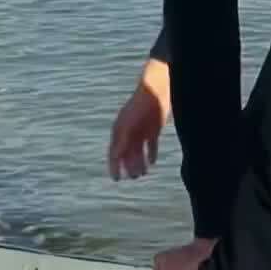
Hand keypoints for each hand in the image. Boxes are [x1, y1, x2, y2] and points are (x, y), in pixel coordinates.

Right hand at [110, 59, 171, 180]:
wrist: (156, 91)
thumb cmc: (139, 107)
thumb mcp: (128, 125)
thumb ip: (122, 140)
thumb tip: (115, 156)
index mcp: (120, 130)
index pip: (114, 152)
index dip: (114, 166)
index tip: (116, 179)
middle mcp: (129, 131)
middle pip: (127, 154)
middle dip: (129, 166)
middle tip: (134, 177)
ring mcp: (141, 130)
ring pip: (139, 151)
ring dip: (140, 162)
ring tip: (143, 173)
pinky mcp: (154, 129)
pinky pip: (151, 145)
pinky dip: (151, 153)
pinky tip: (153, 162)